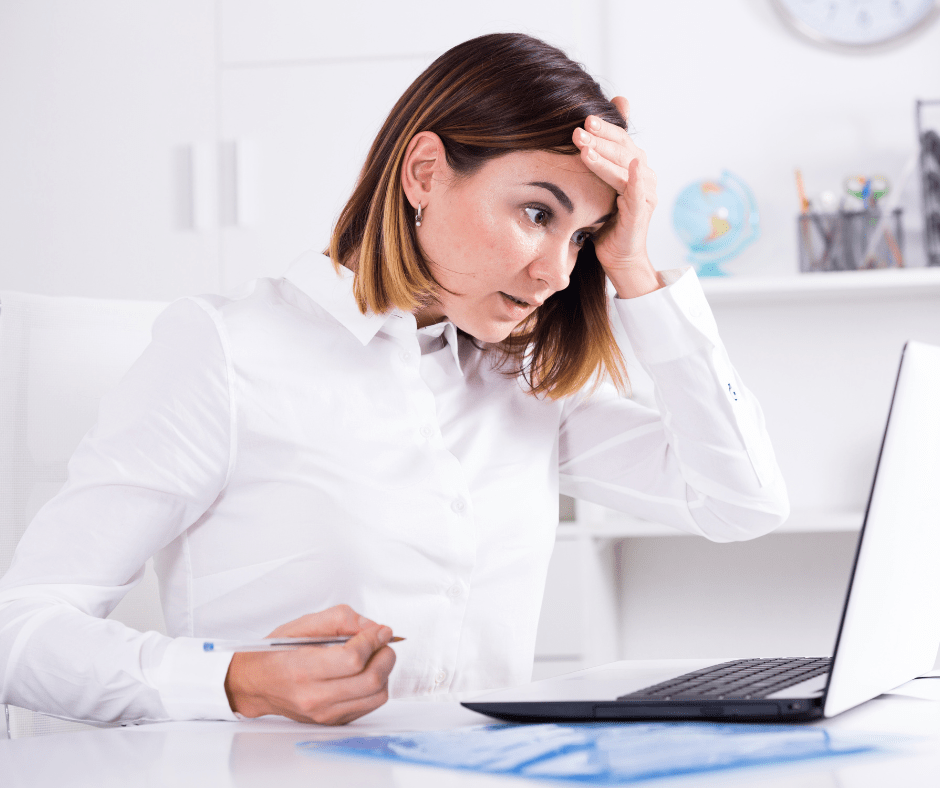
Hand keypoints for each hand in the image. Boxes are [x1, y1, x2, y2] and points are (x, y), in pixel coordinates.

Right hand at [224, 604, 396, 724]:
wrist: (257, 683)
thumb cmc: (277, 652)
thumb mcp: (304, 624)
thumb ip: (342, 620)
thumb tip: (374, 629)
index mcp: (303, 670)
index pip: (353, 659)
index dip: (373, 640)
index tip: (380, 630)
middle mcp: (315, 697)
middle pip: (371, 680)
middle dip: (385, 654)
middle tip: (381, 641)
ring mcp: (325, 714)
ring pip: (376, 696)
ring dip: (384, 671)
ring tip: (373, 657)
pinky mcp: (334, 721)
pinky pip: (370, 705)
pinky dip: (375, 686)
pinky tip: (363, 672)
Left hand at [572, 96, 662, 298]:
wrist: (616, 256)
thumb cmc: (603, 221)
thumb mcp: (595, 188)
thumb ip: (592, 164)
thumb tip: (576, 139)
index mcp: (632, 165)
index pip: (618, 139)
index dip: (603, 129)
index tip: (582, 120)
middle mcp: (644, 174)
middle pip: (622, 148)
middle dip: (599, 138)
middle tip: (577, 131)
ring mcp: (646, 192)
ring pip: (625, 167)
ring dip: (605, 156)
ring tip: (584, 149)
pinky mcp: (642, 210)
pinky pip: (639, 191)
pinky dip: (637, 178)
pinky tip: (634, 166)